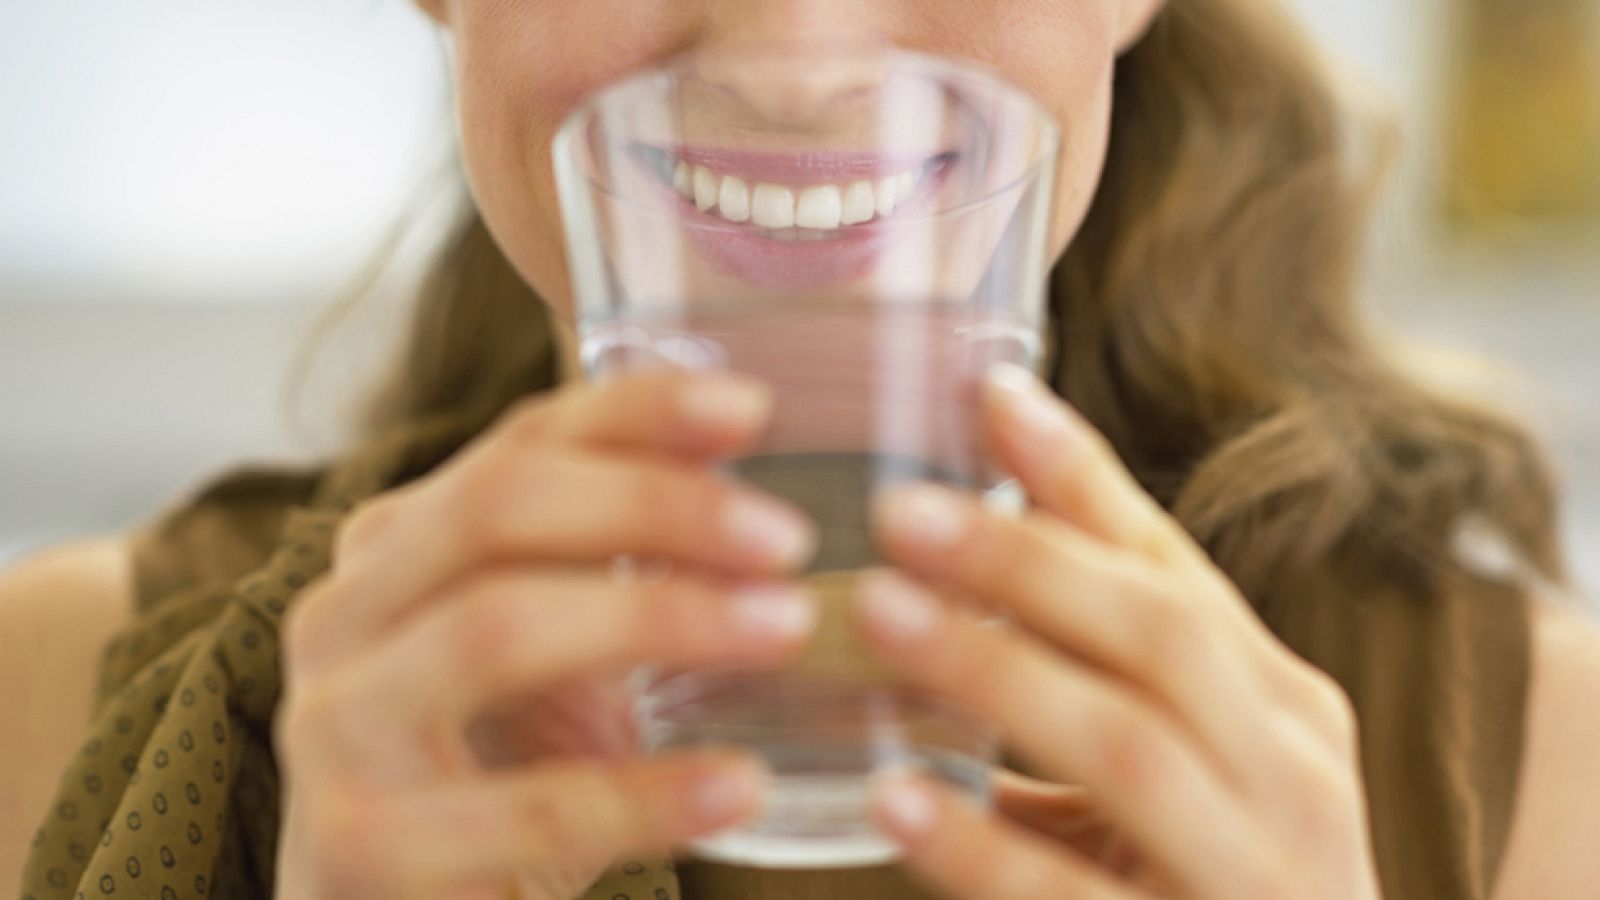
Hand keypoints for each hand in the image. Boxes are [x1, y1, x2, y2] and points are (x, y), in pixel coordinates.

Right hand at [274, 371, 819, 899]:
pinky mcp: (363, 850)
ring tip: (785, 627)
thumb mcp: (553, 649)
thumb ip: (610, 553)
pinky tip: (740, 785)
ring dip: (658, 616)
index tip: (754, 409)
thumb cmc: (494, 774)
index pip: (515, 444)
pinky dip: (648, 791)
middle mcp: (344, 617)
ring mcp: (338, 732)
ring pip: (496, 627)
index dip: (634, 413)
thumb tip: (738, 445)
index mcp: (393, 549)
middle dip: (655, 505)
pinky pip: (530, 805)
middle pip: (495, 508)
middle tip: (788, 538)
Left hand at [857, 364, 1383, 899]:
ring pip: (1131, 751)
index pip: (1177, 569)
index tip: (986, 393)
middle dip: (1030, 562)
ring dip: (998, 673)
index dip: (1080, 478)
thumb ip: (1108, 658)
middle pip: (1164, 638)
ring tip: (879, 614)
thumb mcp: (1190, 754)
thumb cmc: (1219, 872)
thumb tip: (985, 526)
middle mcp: (1290, 777)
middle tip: (902, 510)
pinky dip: (983, 849)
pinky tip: (894, 800)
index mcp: (1283, 707)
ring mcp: (1256, 875)